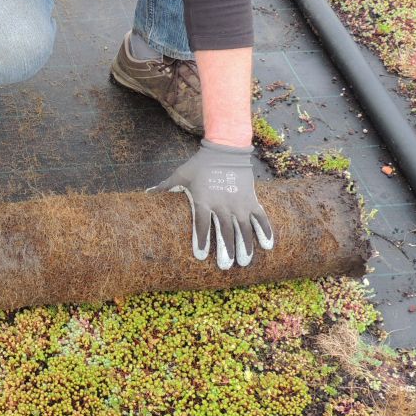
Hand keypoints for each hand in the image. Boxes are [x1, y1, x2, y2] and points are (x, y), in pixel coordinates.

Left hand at [146, 138, 275, 268]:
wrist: (226, 149)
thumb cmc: (201, 164)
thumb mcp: (181, 174)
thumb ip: (166, 187)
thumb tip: (147, 194)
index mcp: (203, 200)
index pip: (202, 225)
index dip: (201, 240)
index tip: (200, 256)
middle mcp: (222, 204)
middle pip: (225, 231)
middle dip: (225, 250)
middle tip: (225, 266)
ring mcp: (239, 203)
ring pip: (244, 229)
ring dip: (245, 246)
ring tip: (244, 262)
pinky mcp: (252, 200)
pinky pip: (261, 218)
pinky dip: (265, 231)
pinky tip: (268, 246)